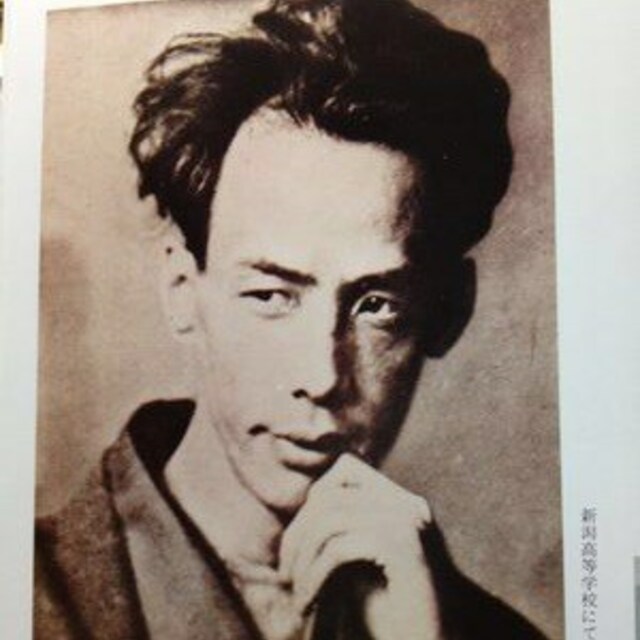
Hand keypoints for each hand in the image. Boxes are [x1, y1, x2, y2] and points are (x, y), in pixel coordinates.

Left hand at [278, 454, 443, 639]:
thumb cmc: (392, 619)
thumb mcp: (360, 566)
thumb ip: (341, 532)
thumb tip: (302, 515)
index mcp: (402, 503)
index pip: (346, 472)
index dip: (312, 507)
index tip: (294, 549)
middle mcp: (409, 505)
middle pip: (332, 496)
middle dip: (299, 534)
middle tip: (286, 575)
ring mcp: (409, 522)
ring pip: (332, 521)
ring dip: (303, 559)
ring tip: (296, 594)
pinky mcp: (404, 548)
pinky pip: (340, 549)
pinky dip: (315, 576)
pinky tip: (308, 602)